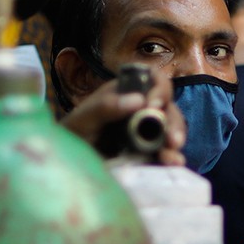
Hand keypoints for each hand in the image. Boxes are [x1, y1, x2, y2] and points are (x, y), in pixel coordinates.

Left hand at [59, 72, 187, 167]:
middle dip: (173, 123)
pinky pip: (165, 153)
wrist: (68, 162)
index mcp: (127, 93)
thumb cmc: (73, 132)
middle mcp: (141, 109)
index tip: (153, 105)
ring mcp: (147, 132)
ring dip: (174, 141)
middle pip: (167, 108)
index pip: (152, 80)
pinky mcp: (148, 152)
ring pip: (170, 130)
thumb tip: (138, 101)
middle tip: (172, 140)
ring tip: (173, 157)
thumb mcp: (84, 118)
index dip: (159, 89)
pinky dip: (172, 158)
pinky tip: (173, 163)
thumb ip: (105, 107)